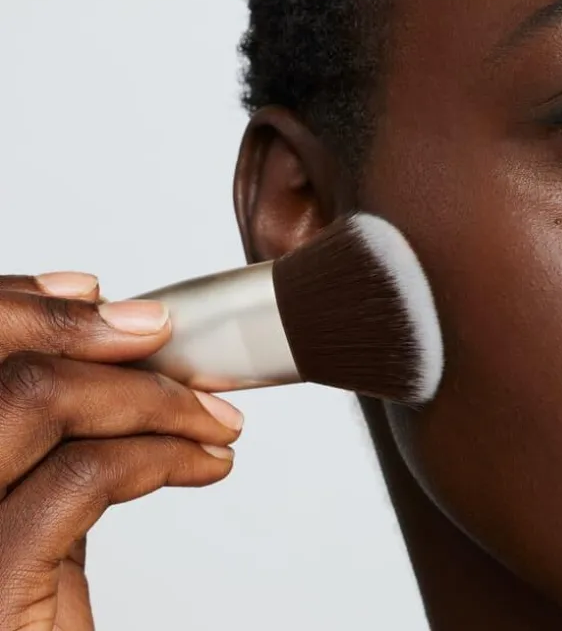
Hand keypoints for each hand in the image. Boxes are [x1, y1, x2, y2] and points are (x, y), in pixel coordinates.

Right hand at [0, 272, 243, 630]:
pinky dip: (163, 453)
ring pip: (35, 400)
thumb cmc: (38, 624)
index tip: (95, 292)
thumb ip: (50, 445)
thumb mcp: (35, 515)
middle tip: (167, 338)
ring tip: (212, 418)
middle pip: (2, 368)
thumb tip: (109, 353)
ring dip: (149, 395)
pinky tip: (205, 465)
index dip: (22, 306)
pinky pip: (83, 474)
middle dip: (93, 334)